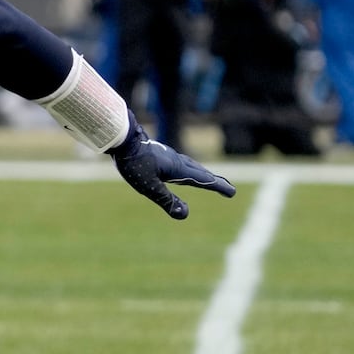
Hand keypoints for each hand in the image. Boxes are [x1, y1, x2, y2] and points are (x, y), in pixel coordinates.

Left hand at [108, 116, 235, 219]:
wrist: (121, 138)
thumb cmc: (134, 163)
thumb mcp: (149, 187)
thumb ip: (167, 200)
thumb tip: (185, 215)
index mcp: (178, 168)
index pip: (203, 180)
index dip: (218, 187)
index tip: (232, 192)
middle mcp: (177, 161)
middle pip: (200, 172)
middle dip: (214, 180)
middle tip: (227, 186)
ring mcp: (167, 155)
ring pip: (190, 166)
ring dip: (202, 173)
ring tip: (207, 178)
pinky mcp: (158, 153)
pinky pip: (180, 162)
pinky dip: (188, 168)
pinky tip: (178, 169)